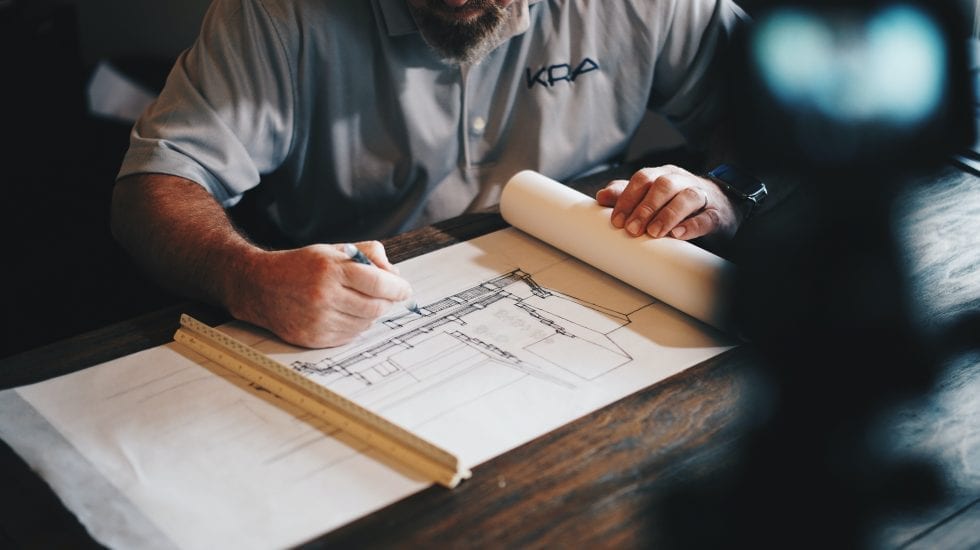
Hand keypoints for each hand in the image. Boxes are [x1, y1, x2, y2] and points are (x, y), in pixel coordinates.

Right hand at [226, 241, 411, 347]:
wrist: (260, 287)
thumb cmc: (300, 266)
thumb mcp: (333, 250)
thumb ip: (368, 254)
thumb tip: (395, 274)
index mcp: (331, 269)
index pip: (379, 283)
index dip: (398, 288)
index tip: (405, 289)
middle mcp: (325, 296)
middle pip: (376, 307)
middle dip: (387, 301)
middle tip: (386, 296)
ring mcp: (318, 320)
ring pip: (365, 324)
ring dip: (370, 314)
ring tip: (359, 302)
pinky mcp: (314, 338)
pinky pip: (350, 336)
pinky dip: (355, 326)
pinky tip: (345, 314)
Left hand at [596, 165, 741, 240]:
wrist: (719, 207)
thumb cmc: (676, 202)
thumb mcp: (651, 196)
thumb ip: (627, 195)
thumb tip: (601, 196)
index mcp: (663, 175)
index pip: (643, 179)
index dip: (628, 198)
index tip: (617, 221)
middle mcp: (682, 181)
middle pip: (663, 186)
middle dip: (645, 208)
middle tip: (632, 229)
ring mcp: (701, 195)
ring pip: (686, 197)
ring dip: (667, 215)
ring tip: (653, 233)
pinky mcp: (715, 214)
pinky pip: (706, 217)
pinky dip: (691, 225)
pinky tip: (678, 235)